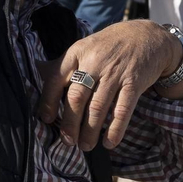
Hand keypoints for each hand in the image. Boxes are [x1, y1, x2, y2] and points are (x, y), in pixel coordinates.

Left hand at [36, 21, 182, 149]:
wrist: (147, 35)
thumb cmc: (110, 46)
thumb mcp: (85, 47)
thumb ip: (64, 63)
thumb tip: (36, 71)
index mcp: (78, 52)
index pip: (56, 78)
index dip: (49, 101)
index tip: (46, 120)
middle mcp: (95, 61)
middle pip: (77, 97)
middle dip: (70, 124)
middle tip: (68, 142)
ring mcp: (115, 72)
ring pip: (98, 107)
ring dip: (90, 131)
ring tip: (85, 146)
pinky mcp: (134, 82)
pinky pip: (123, 110)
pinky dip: (115, 129)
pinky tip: (109, 142)